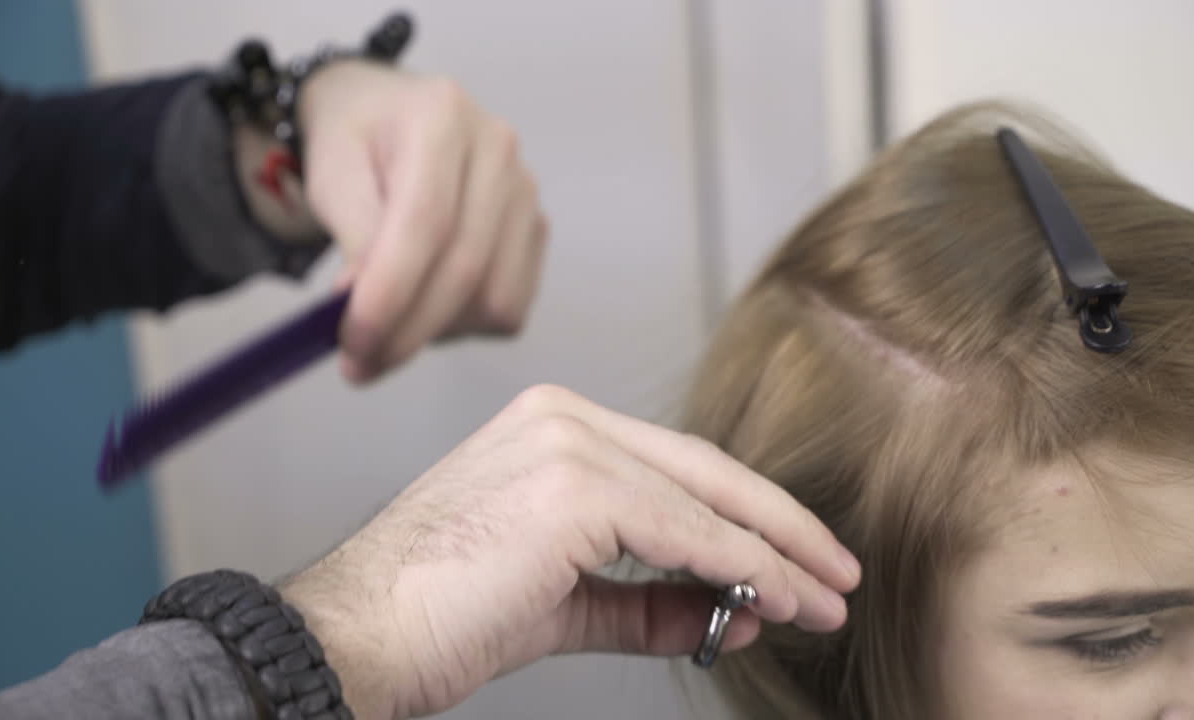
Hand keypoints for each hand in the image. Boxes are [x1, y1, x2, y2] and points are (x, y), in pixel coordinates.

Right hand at [280, 385, 860, 718]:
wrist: (356, 637)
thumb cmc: (436, 617)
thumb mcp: (565, 604)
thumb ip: (646, 600)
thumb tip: (729, 612)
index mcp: (554, 429)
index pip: (678, 468)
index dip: (748, 516)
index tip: (799, 563)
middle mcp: (563, 418)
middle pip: (706, 472)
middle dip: (782, 529)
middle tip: (837, 577)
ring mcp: (568, 445)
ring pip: (706, 502)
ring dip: (776, 558)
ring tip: (822, 602)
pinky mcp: (574, 487)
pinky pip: (686, 534)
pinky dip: (743, 570)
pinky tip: (780, 600)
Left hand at [297, 61, 547, 383]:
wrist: (384, 117)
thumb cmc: (354, 142)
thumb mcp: (331, 175)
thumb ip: (353, 236)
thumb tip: (366, 305)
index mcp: (441, 117)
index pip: (426, 222)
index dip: (390, 293)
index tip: (353, 342)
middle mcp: (497, 150)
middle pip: (463, 267)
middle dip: (406, 331)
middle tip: (356, 364)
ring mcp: (526, 191)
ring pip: (493, 298)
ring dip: (435, 331)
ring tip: (391, 322)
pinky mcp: (535, 230)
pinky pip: (509, 307)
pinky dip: (464, 325)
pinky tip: (427, 303)